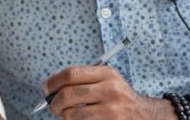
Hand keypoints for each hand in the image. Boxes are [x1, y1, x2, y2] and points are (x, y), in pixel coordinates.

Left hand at [43, 66, 171, 118]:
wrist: (143, 115)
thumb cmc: (119, 98)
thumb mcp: (108, 80)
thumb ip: (84, 80)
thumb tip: (52, 88)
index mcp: (107, 74)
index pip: (71, 74)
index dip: (54, 81)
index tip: (47, 89)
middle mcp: (110, 90)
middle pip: (68, 94)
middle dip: (54, 103)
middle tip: (52, 107)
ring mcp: (111, 110)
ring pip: (71, 115)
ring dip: (64, 117)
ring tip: (67, 116)